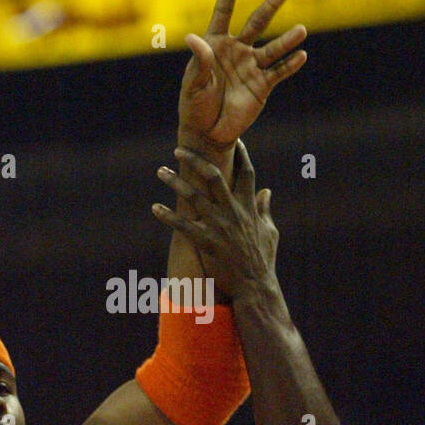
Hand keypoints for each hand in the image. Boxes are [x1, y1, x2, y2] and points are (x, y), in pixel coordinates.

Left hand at [152, 140, 278, 299]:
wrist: (256, 287)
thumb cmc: (263, 260)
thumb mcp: (269, 231)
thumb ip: (264, 209)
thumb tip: (267, 191)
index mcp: (249, 207)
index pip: (247, 173)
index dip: (241, 154)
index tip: (233, 138)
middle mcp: (233, 212)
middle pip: (214, 176)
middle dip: (196, 160)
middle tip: (178, 150)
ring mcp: (219, 226)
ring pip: (194, 197)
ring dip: (175, 182)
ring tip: (160, 171)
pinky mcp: (206, 242)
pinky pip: (182, 226)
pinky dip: (168, 216)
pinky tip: (155, 208)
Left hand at [177, 0, 306, 150]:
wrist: (207, 132)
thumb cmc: (194, 104)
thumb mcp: (194, 83)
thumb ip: (200, 61)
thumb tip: (194, 38)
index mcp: (215, 44)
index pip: (224, 11)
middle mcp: (237, 50)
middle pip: (257, 22)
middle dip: (272, 4)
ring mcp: (251, 67)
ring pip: (273, 48)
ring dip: (287, 39)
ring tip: (302, 30)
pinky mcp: (262, 85)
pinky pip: (279, 72)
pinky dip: (290, 64)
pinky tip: (301, 55)